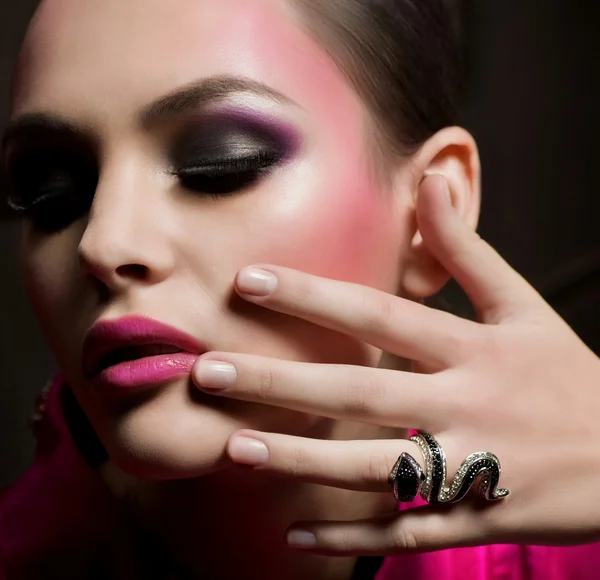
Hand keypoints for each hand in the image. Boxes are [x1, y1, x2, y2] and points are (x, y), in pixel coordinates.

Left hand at [191, 175, 599, 554]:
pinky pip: (402, 532)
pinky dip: (349, 538)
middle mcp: (464, 407)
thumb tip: (430, 181)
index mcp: (474, 350)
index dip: (312, 297)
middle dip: (280, 382)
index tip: (248, 282)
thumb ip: (468, 247)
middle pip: (359, 392)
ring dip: (300, 460)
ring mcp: (469, 470)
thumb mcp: (524, 305)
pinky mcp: (475, 519)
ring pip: (371, 468)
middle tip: (209, 373)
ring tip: (235, 448)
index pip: (379, 315)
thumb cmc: (568, 375)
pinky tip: (295, 534)